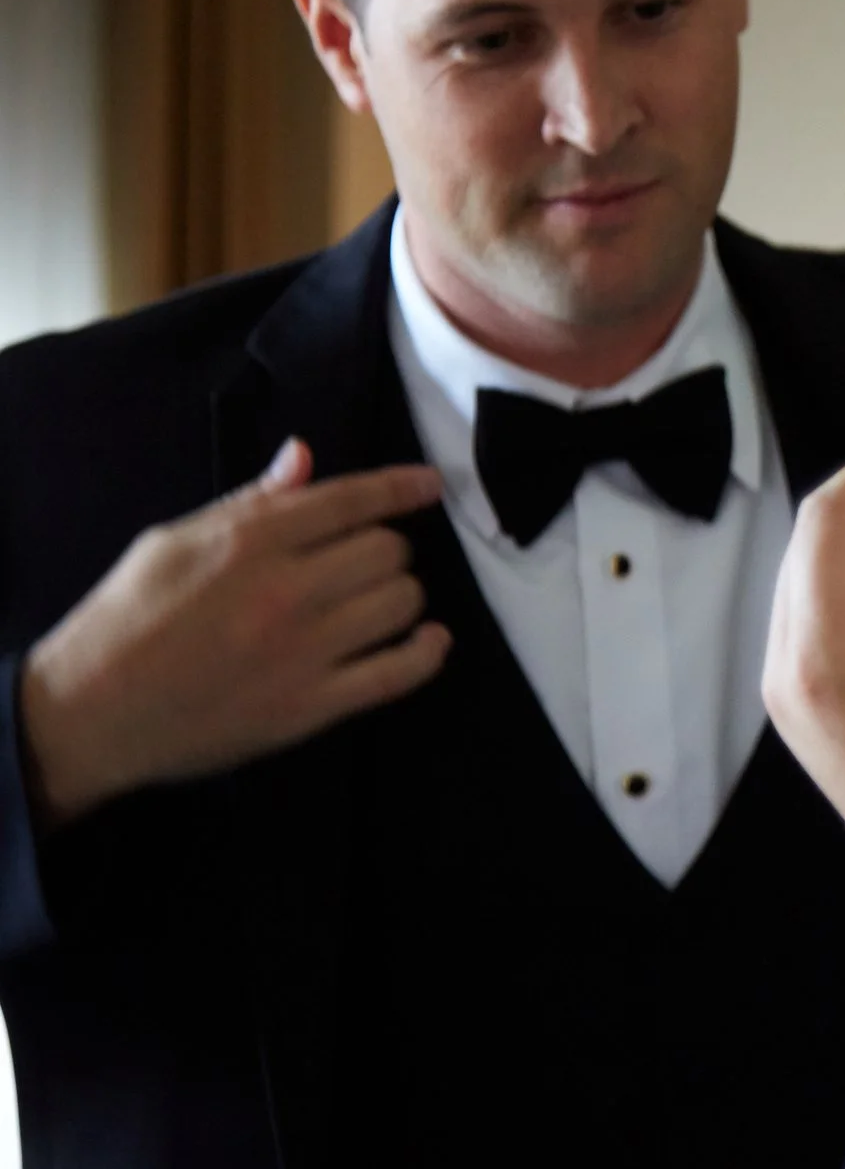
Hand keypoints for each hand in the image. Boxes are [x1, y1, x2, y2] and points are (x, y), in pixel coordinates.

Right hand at [18, 439, 448, 825]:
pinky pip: (399, 673)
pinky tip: (430, 640)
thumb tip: (302, 457)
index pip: (350, 501)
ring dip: (402, 596)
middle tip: (364, 562)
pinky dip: (427, 653)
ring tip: (378, 601)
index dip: (400, 487)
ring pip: (403, 603)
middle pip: (388, 551)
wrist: (90, 710)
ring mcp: (304, 651)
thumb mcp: (172, 541)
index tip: (430, 485)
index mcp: (249, 542)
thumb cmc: (128, 617)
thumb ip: (248, 502)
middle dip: (386, 548)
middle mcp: (285, 591)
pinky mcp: (311, 706)